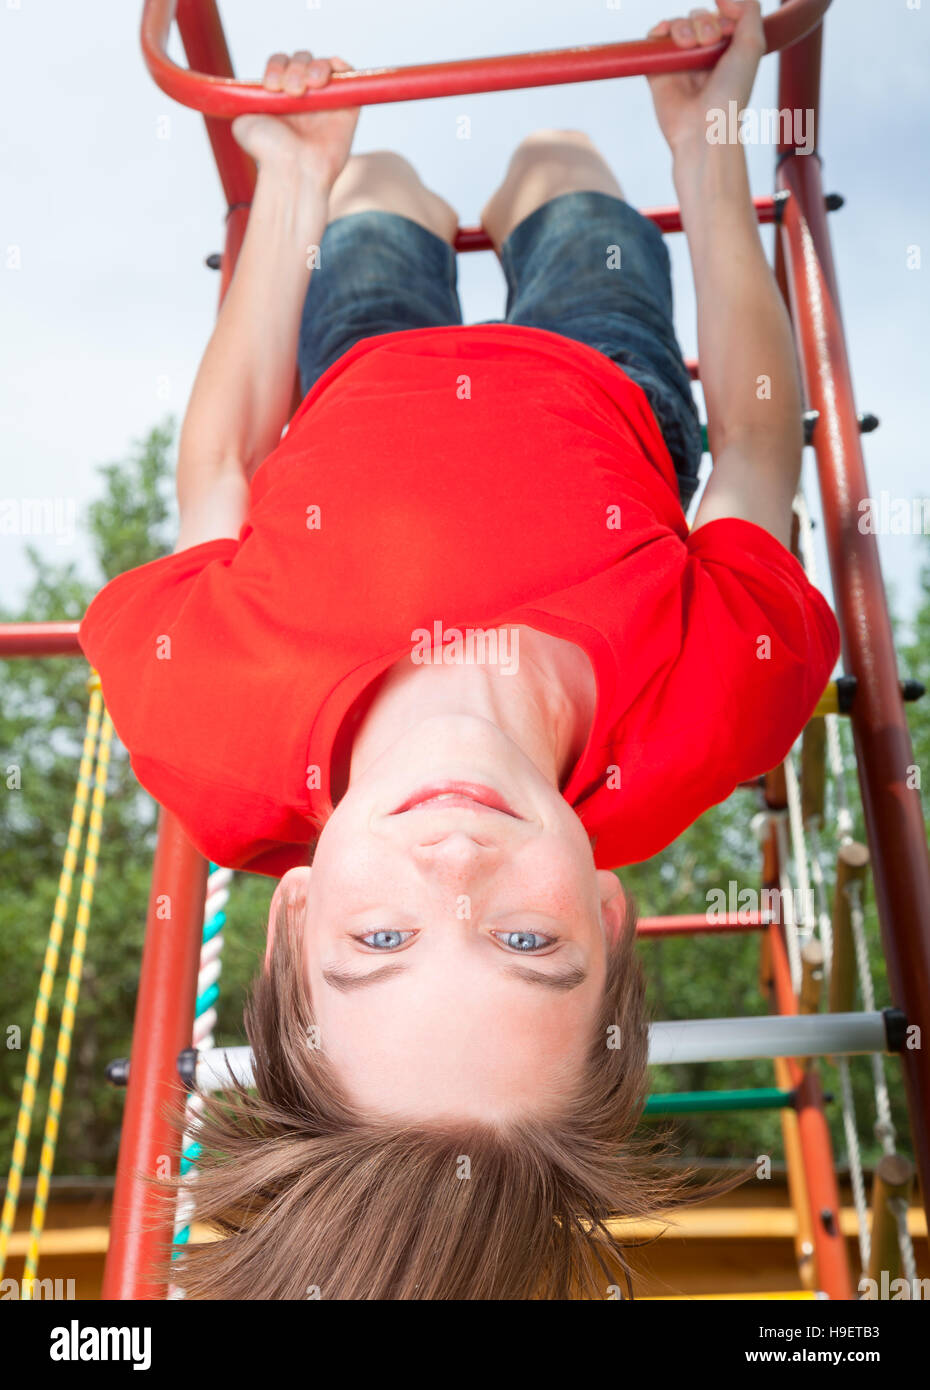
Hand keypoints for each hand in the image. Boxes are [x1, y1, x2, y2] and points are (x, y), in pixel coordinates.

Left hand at [232, 51, 359, 190]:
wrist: (293, 171)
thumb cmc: (269, 154)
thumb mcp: (243, 124)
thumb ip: (243, 101)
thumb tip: (246, 91)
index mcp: (280, 97)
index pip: (280, 63)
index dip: (276, 67)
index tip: (271, 87)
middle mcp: (303, 97)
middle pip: (301, 59)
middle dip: (294, 68)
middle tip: (291, 91)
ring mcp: (326, 101)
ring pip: (321, 64)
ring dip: (313, 68)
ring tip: (309, 86)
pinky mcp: (347, 106)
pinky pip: (347, 73)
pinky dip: (338, 65)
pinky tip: (326, 76)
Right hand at [646, 1, 764, 151]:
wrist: (704, 128)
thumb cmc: (731, 94)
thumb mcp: (753, 46)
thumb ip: (749, 11)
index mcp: (725, 50)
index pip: (718, 16)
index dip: (721, 16)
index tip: (726, 34)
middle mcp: (702, 55)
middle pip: (696, 17)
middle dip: (703, 21)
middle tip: (708, 42)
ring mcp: (679, 63)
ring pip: (676, 24)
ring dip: (682, 26)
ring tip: (688, 45)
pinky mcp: (658, 71)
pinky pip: (653, 40)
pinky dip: (657, 32)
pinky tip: (665, 35)